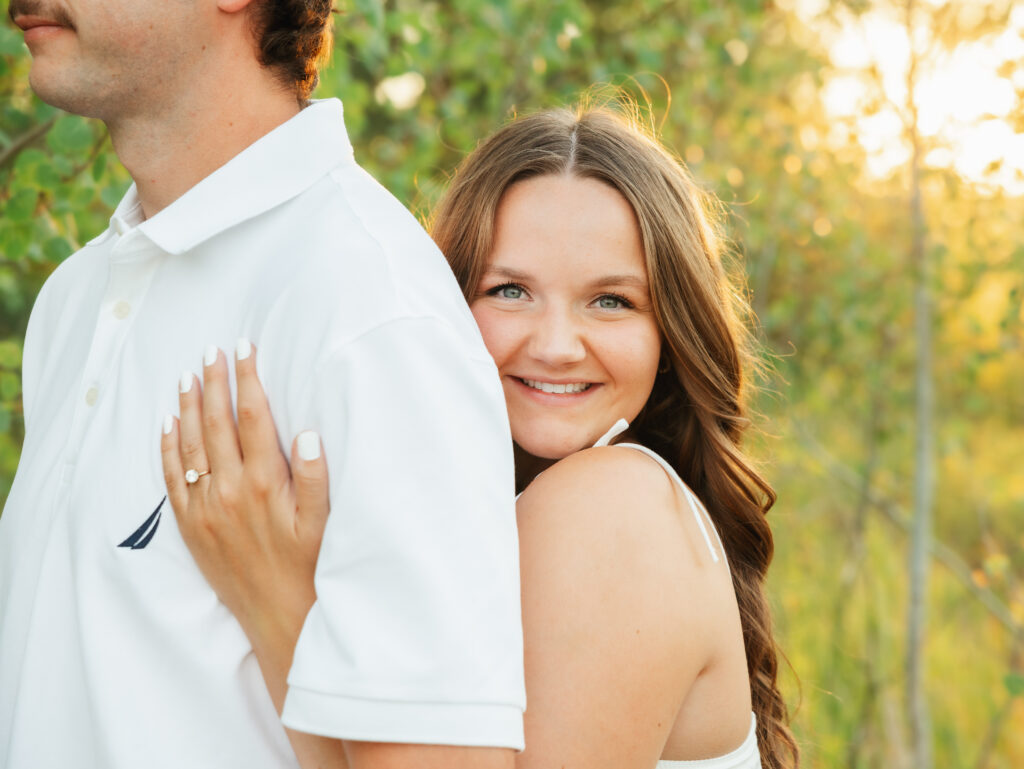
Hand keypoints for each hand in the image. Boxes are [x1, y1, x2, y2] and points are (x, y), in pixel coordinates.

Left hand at [161, 340, 329, 711]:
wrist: (278, 616)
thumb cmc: (307, 567)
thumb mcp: (322, 523)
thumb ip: (314, 477)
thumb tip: (307, 434)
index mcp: (264, 483)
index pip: (253, 418)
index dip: (247, 379)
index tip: (244, 349)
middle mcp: (229, 490)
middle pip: (216, 423)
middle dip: (214, 382)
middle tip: (212, 351)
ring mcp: (205, 508)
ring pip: (190, 445)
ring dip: (188, 407)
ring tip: (188, 376)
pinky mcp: (190, 525)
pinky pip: (171, 478)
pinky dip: (167, 447)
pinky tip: (167, 424)